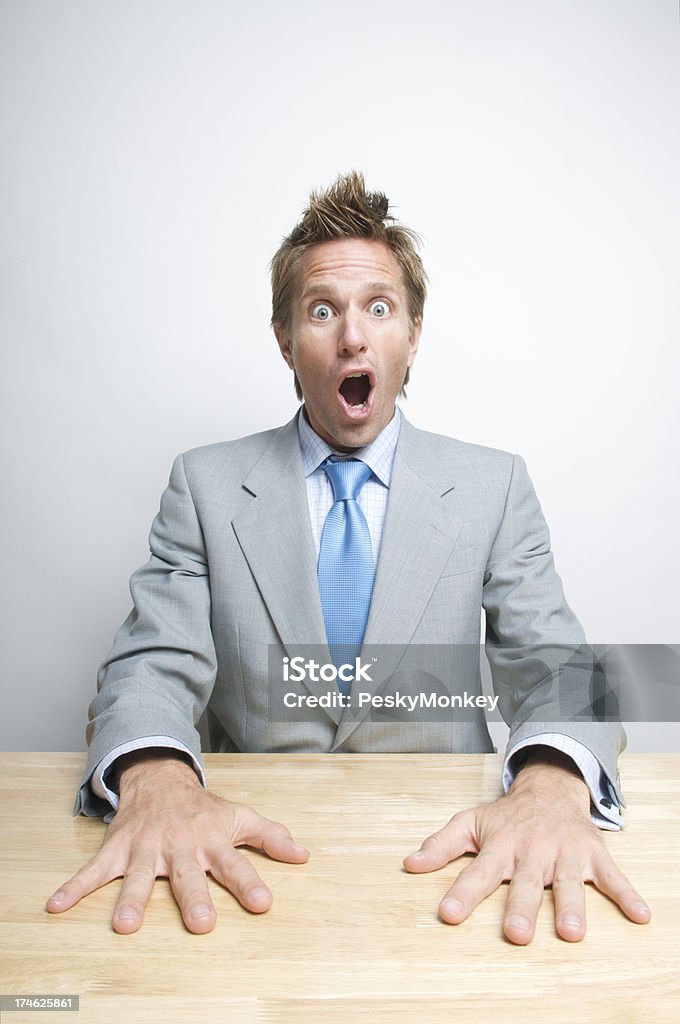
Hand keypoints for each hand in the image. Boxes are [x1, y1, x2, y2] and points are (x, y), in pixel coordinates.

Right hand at [46, 752, 308, 933]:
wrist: (160, 779)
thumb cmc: (204, 809)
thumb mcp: (239, 817)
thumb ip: (270, 837)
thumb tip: (304, 855)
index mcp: (213, 840)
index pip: (236, 864)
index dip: (249, 884)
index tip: (263, 904)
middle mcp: (181, 845)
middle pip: (188, 876)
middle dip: (193, 899)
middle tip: (200, 925)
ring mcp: (147, 847)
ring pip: (139, 875)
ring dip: (131, 899)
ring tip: (124, 926)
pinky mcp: (118, 848)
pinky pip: (94, 870)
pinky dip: (74, 887)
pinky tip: (57, 905)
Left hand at [403, 749, 650, 943]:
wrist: (550, 788)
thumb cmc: (507, 816)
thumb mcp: (470, 822)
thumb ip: (441, 845)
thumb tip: (409, 864)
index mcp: (500, 846)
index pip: (477, 872)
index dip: (462, 893)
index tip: (448, 913)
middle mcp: (532, 851)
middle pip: (525, 882)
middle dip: (521, 907)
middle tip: (515, 934)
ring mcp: (565, 853)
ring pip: (568, 882)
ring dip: (570, 906)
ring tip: (570, 933)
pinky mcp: (593, 855)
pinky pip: (613, 877)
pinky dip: (627, 894)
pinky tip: (639, 914)